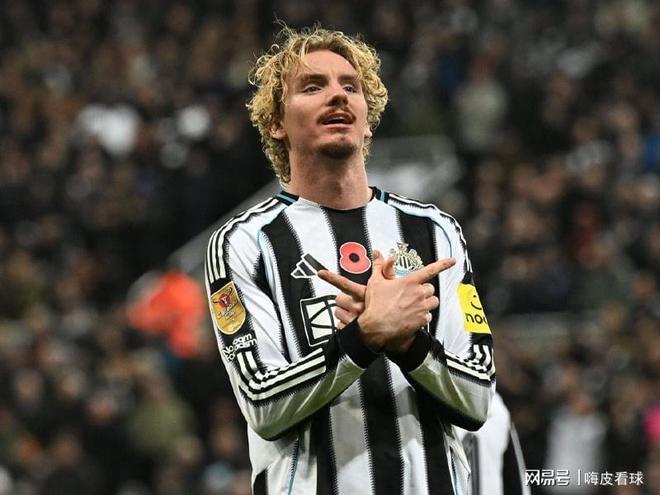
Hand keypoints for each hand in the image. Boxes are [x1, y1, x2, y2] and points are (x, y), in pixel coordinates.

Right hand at [319, 251, 454, 351]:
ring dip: (426, 303)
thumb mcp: (375, 282)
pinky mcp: (422, 320)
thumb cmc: (376, 305)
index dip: (443, 264)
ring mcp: (421, 307)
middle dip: (424, 291)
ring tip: (414, 305)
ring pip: (433, 302)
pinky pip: (429, 316)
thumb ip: (380, 266)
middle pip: (430, 288)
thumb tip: (377, 254)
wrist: (376, 326)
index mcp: (409, 282)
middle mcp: (418, 293)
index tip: (452, 261)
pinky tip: (412, 317)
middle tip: (412, 295)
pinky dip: (423, 316)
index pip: (430, 270)